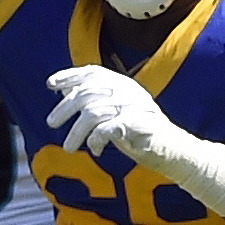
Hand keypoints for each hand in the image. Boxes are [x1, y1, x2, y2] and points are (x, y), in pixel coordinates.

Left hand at [46, 65, 224, 214]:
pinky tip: (96, 150)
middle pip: (87, 92)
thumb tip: (66, 95)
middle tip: (51, 123)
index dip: (70, 76)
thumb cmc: (140, 135)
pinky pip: (107, 128)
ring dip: (76, 132)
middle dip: (64, 108)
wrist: (174, 151)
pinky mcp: (139, 124)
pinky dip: (96, 140)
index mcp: (123, 84)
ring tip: (70, 148)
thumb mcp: (115, 115)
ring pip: (92, 112)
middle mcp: (129, 90)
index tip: (50, 84)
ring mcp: (135, 105)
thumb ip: (96, 104)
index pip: (93, 72)